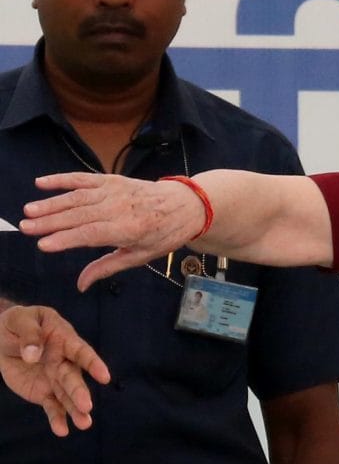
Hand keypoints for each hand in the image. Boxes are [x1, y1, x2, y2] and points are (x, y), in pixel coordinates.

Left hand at [0, 302, 110, 434]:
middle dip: (79, 392)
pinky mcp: (44, 392)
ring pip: (67, 395)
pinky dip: (57, 418)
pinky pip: (52, 406)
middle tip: (86, 406)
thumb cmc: (17, 323)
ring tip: (84, 424)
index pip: (80, 352)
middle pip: (73, 378)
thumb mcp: (20, 319)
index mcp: (63, 339)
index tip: (104, 377)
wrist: (2, 337)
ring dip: (76, 410)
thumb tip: (33, 355)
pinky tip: (62, 430)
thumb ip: (28, 334)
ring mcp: (55, 378)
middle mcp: (64, 361)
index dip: (93, 363)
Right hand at [22, 172, 203, 290]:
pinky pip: (84, 178)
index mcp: (129, 229)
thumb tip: (80, 285)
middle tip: (26, 228)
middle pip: (79, 215)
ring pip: (78, 197)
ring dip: (51, 203)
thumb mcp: (141, 256)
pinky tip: (42, 183)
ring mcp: (115, 191)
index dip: (67, 239)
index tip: (44, 244)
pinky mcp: (112, 179)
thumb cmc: (164, 234)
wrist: (188, 204)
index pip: (92, 235)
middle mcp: (120, 207)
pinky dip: (62, 179)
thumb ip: (107, 267)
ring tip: (29, 211)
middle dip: (50, 222)